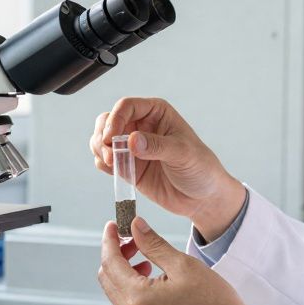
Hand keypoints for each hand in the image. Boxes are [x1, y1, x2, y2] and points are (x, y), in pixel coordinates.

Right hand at [89, 97, 245, 240]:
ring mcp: (132, 147)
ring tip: (111, 163)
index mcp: (157, 113)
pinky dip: (102, 164)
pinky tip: (113, 171)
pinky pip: (105, 160)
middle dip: (103, 136)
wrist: (203, 198)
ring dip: (100, 149)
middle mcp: (141, 126)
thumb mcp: (183, 154)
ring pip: (102, 139)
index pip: (126, 106)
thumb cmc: (201, 169)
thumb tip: (132, 140)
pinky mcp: (127, 166)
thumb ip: (157, 146)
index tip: (111, 138)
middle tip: (109, 154)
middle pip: (108, 120)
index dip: (115, 119)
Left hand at [96, 218, 254, 304]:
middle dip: (116, 255)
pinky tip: (154, 279)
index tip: (113, 225)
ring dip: (125, 272)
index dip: (109, 240)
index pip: (110, 263)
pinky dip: (133, 289)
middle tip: (134, 240)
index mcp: (137, 299)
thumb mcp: (183, 265)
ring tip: (148, 260)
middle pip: (108, 279)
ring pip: (117, 293)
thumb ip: (153, 244)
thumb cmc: (214, 304)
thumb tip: (135, 226)